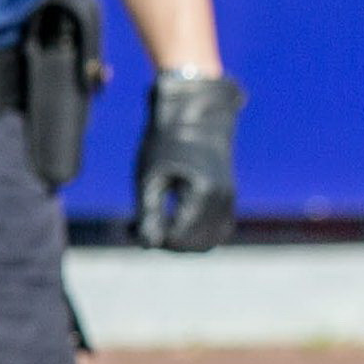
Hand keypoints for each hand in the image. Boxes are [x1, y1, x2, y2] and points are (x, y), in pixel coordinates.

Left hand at [134, 71, 242, 251]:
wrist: (195, 118)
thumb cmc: (165, 145)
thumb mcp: (149, 178)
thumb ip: (149, 214)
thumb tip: (148, 246)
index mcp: (203, 194)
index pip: (181, 238)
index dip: (156, 241)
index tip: (133, 228)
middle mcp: (223, 200)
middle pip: (198, 245)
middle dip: (168, 243)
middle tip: (140, 227)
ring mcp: (230, 200)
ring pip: (209, 241)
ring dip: (182, 241)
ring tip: (154, 222)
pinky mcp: (229, 199)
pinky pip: (216, 230)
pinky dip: (195, 234)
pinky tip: (169, 219)